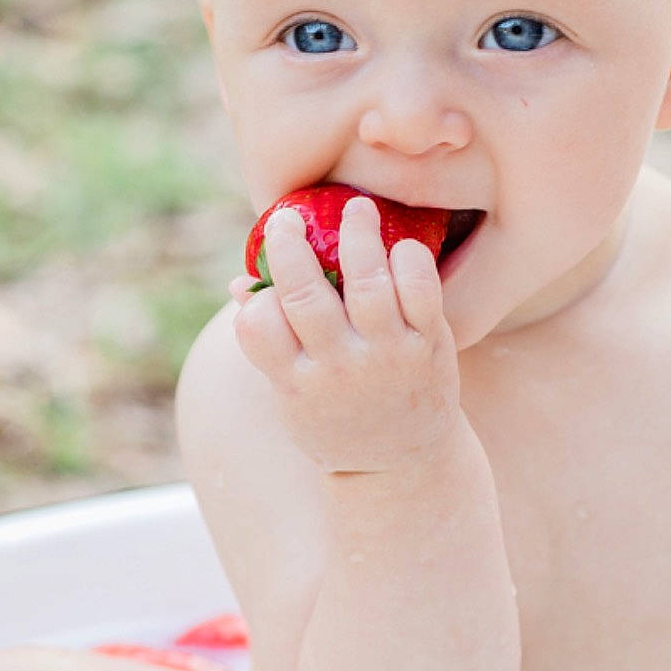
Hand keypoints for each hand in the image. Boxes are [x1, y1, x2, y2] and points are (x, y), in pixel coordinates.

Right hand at [231, 194, 460, 474]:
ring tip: (356, 207)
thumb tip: (240, 283)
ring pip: (368, 284)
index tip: (262, 280)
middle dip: (289, 248)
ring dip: (357, 237)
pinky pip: (421, 292)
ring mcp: (387, 357)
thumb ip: (269, 342)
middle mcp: (340, 369)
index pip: (259, 330)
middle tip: (287, 218)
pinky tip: (401, 246)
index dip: (255, 301)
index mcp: (297, 382)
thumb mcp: (293, 395)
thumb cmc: (336, 419)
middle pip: (306, 297)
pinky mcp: (429, 346)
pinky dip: (410, 261)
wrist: (403, 462)